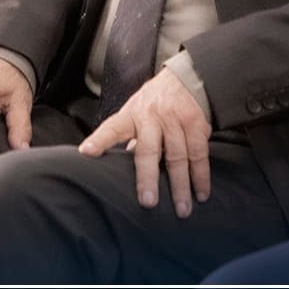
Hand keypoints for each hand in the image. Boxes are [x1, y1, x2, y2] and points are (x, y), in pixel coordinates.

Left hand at [79, 68, 212, 216]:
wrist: (185, 79)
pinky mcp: (196, 124)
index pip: (112, 128)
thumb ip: (130, 139)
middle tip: (148, 202)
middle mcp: (151, 116)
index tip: (87, 152)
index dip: (100, 140)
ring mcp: (174, 119)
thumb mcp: (135, 113)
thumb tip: (119, 168)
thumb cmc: (154, 104)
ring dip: (181, 185)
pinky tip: (201, 193)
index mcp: (131, 115)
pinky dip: (201, 176)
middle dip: (147, 177)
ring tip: (181, 209)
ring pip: (178, 156)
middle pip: (148, 150)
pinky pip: (199, 154)